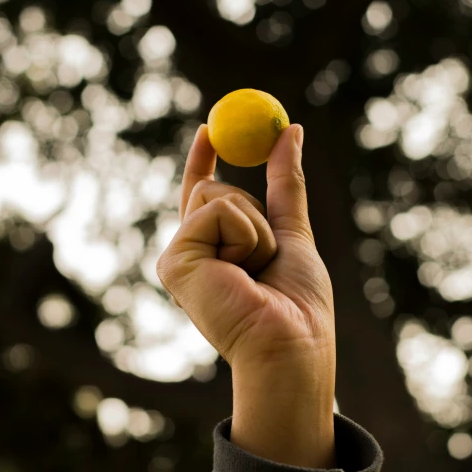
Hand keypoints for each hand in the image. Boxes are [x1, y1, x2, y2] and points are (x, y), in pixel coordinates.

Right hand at [156, 123, 335, 379]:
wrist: (292, 343)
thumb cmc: (297, 302)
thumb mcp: (292, 230)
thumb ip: (285, 184)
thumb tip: (290, 130)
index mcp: (214, 248)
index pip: (200, 191)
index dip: (204, 157)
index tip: (210, 128)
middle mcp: (191, 251)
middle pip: (213, 186)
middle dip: (254, 212)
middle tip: (265, 260)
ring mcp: (179, 255)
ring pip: (216, 193)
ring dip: (255, 227)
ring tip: (255, 271)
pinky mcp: (173, 261)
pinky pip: (216, 211)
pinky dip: (245, 235)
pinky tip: (242, 273)